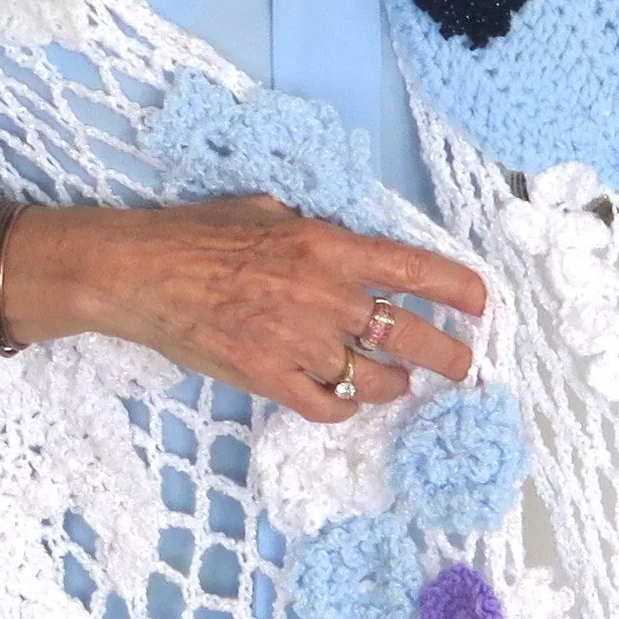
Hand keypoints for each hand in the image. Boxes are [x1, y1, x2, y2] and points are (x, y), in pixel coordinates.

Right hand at [14, 195, 488, 421]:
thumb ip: (317, 233)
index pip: (413, 269)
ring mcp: (296, 342)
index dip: (457, 289)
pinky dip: (345, 408)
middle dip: (448, 356)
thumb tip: (353, 248)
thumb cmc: (196, 235)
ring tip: (399, 384)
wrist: (137, 274)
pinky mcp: (268, 378)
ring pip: (374, 379)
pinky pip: (328, 406)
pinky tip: (347, 401)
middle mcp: (321, 295)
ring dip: (394, 385)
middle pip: (409, 335)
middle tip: (463, 365)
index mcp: (326, 246)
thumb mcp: (267, 210)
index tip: (482, 304)